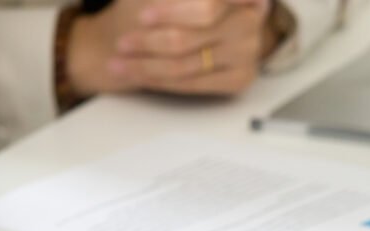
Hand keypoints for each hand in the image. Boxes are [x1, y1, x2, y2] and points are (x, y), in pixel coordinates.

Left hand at [68, 0, 272, 96]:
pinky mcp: (241, 77)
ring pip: (188, 63)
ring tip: (119, 63)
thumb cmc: (171, 3)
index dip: (172, 13)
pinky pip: (195, 84)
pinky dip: (162, 81)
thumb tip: (153, 9)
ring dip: (147, 65)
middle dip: (149, 42)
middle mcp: (249, 17)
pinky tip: (139, 76)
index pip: (207, 6)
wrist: (179, 24)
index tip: (144, 18)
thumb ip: (169, 2)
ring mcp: (248, 50)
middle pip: (190, 37)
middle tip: (123, 44)